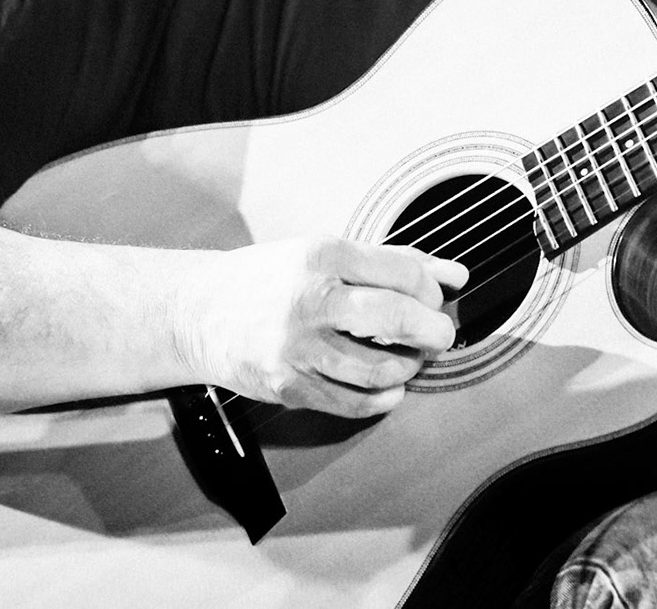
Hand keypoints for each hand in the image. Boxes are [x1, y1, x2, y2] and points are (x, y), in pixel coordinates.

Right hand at [177, 237, 467, 417]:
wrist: (200, 312)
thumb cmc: (271, 278)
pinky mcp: (287, 387)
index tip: (434, 298)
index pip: (402, 273)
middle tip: (441, 335)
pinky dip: (382, 399)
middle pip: (394, 318)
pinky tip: (388, 387)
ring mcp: (296, 348)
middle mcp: (308, 300)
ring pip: (378, 368)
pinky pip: (352, 403)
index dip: (431, 290)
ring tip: (411, 359)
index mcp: (322, 256)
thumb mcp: (328, 253)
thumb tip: (456, 275)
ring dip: (409, 367)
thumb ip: (395, 261)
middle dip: (433, 330)